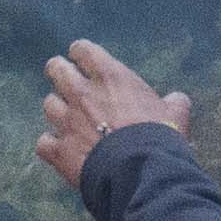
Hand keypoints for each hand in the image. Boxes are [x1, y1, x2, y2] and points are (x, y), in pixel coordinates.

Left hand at [36, 42, 192, 186]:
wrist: (140, 170)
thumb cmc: (159, 137)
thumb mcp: (175, 114)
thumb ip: (173, 103)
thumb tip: (177, 100)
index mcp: (110, 77)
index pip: (84, 50)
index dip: (81, 53)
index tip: (82, 58)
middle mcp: (82, 94)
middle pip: (56, 70)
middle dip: (58, 71)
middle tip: (62, 77)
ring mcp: (67, 121)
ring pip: (49, 104)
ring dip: (57, 109)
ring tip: (66, 117)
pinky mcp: (59, 150)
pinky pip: (43, 142)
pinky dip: (50, 144)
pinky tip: (58, 148)